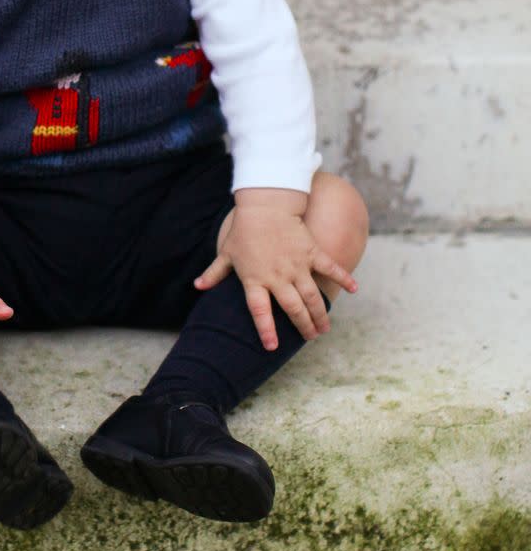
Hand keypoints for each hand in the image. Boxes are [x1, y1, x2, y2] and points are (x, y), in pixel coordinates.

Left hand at [194, 198, 356, 350]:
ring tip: (324, 328)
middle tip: (311, 338)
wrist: (264, 204)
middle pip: (292, 309)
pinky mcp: (311, 252)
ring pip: (312, 296)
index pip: (259, 311)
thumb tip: (196, 286)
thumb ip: (214, 273)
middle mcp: (278, 276)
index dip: (265, 329)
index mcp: (255, 279)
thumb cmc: (243, 230)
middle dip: (303, 327)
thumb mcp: (226, 253)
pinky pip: (330, 268)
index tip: (271, 347)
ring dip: (320, 314)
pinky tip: (355, 290)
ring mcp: (297, 265)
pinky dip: (344, 278)